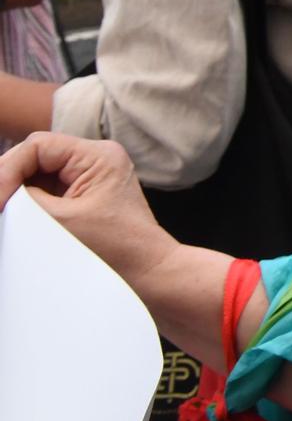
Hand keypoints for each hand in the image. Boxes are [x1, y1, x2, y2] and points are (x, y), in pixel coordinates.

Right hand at [0, 134, 178, 282]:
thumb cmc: (115, 249)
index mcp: (99, 156)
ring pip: (35, 176)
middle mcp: (95, 160)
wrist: (147, 273)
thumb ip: (25, 200)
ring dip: (16, 193)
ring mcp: (88, 178)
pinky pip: (44, 192)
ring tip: (5, 212)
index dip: (8, 170)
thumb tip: (4, 193)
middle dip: (8, 181)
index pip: (37, 146)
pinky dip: (26, 204)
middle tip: (0, 209)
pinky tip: (14, 218)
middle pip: (34, 158)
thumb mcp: (61, 221)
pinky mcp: (81, 197)